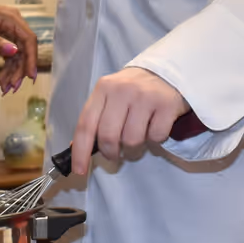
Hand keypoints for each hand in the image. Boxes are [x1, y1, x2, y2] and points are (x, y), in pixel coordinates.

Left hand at [0, 0, 38, 93]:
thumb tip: (14, 52)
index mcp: (11, 18)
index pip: (29, 39)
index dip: (31, 58)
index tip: (30, 75)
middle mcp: (12, 25)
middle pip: (24, 50)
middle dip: (20, 69)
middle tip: (14, 86)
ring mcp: (7, 33)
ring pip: (17, 56)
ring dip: (12, 72)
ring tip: (5, 87)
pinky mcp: (0, 40)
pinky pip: (8, 56)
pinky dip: (6, 68)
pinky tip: (1, 79)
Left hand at [71, 67, 187, 175]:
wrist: (168, 72)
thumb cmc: (134, 89)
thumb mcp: (110, 96)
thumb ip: (95, 118)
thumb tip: (75, 148)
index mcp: (104, 88)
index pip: (86, 124)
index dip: (80, 151)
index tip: (79, 170)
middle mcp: (123, 90)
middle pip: (109, 136)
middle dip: (111, 153)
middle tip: (116, 154)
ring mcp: (146, 97)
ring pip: (132, 141)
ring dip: (134, 148)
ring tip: (137, 138)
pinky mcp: (167, 105)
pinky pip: (155, 138)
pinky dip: (154, 140)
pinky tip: (154, 127)